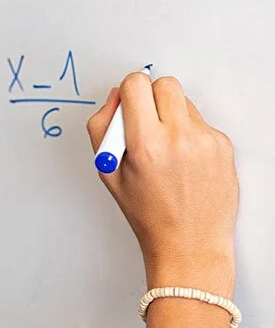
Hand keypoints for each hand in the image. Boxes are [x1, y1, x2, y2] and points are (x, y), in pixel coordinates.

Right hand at [87, 73, 238, 295]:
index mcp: (145, 144)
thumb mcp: (107, 171)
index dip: (128, 91)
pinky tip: (184, 159)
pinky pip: (201, 121)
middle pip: (165, 84)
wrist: (190, 244)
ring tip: (166, 146)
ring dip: (171, 113)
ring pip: (184, 101)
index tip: (128, 103)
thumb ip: (103, 126)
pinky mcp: (223, 146)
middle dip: (151, 96)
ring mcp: (205, 141)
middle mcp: (179, 138)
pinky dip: (189, 132)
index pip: (137, 84)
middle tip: (146, 119)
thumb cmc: (148, 212)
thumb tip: (116, 97)